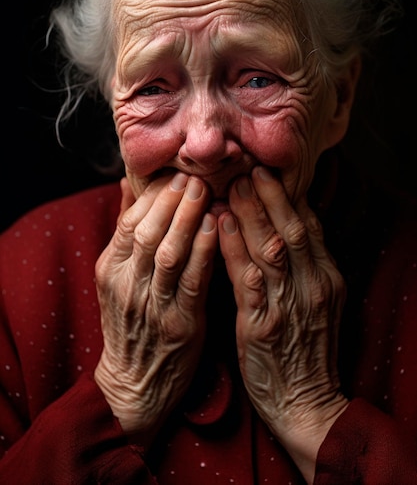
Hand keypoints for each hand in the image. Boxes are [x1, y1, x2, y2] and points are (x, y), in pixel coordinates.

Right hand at [94, 173, 217, 446]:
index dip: (152, 195)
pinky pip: (192, 281)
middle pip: (148, 232)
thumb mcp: (117, 276)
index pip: (129, 221)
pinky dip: (202, 252)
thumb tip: (128, 183)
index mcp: (111, 268)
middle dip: (170, 200)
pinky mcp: (179, 324)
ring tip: (203, 190)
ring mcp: (152, 305)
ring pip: (168, 252)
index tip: (173, 173)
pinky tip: (215, 227)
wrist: (135, 381)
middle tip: (192, 174)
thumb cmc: (132, 321)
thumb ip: (126, 230)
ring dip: (186, 218)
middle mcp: (127, 284)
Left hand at [218, 166, 347, 482]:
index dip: (288, 198)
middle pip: (292, 229)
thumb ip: (303, 267)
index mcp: (326, 279)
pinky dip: (235, 248)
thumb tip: (283, 228)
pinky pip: (248, 279)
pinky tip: (221, 225)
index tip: (268, 173)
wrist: (305, 402)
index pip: (310, 227)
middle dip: (269, 196)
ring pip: (272, 248)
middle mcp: (312, 287)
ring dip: (251, 213)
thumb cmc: (304, 349)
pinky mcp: (263, 326)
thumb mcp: (316, 304)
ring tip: (232, 185)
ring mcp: (290, 306)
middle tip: (248, 169)